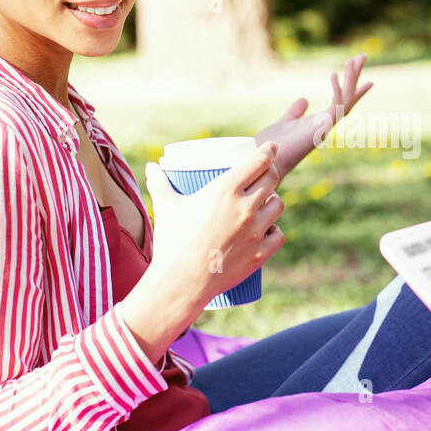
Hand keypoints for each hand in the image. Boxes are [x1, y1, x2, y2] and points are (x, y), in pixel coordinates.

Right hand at [143, 142, 284, 307]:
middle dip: (271, 172)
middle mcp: (245, 208)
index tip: (271, 148)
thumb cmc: (171, 241)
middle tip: (265, 173)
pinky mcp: (260, 253)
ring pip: (278, 205)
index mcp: (225, 190)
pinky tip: (269, 228)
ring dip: (273, 200)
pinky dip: (274, 230)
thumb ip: (158, 183)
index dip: (269, 151)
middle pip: (272, 179)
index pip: (258, 162)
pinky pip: (278, 234)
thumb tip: (151, 167)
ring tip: (266, 201)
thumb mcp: (165, 206)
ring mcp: (256, 231)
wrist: (180, 282)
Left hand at [254, 53, 373, 180]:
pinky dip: (336, 91)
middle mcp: (326, 124)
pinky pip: (334, 106)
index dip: (355, 91)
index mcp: (320, 122)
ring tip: (353, 59)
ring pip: (345, 99)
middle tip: (363, 56)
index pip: (342, 102)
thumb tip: (304, 100)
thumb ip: (296, 111)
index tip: (370, 80)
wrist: (267, 160)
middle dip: (355, 76)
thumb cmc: (274, 145)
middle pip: (347, 96)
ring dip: (350, 79)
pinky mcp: (321, 128)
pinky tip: (334, 74)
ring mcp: (326, 126)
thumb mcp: (286, 121)